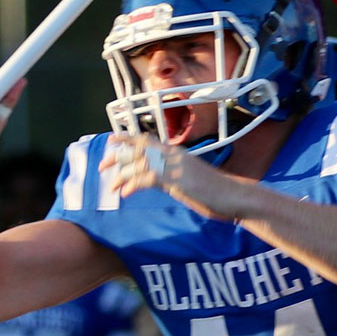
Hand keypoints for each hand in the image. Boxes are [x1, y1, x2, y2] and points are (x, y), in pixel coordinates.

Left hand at [100, 133, 246, 218]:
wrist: (234, 196)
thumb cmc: (216, 192)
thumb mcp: (188, 180)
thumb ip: (170, 176)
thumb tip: (155, 180)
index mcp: (176, 153)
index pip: (147, 140)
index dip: (127, 139)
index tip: (111, 141)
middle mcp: (173, 155)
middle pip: (137, 149)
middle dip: (117, 156)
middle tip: (102, 166)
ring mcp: (174, 166)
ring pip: (139, 163)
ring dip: (121, 174)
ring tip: (110, 185)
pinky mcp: (176, 179)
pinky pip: (146, 178)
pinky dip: (132, 185)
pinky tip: (125, 193)